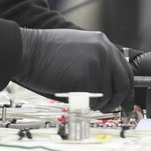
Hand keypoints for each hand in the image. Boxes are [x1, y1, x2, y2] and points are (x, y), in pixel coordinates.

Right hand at [13, 28, 132, 110]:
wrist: (26, 51)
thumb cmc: (45, 52)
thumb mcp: (78, 47)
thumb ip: (95, 58)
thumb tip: (108, 81)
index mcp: (102, 42)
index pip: (125, 69)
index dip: (125, 88)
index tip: (123, 100)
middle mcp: (104, 51)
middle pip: (123, 84)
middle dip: (116, 100)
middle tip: (106, 108)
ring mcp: (96, 64)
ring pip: (107, 96)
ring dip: (94, 102)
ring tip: (76, 94)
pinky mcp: (86, 79)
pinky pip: (93, 101)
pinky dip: (84, 104)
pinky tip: (70, 93)